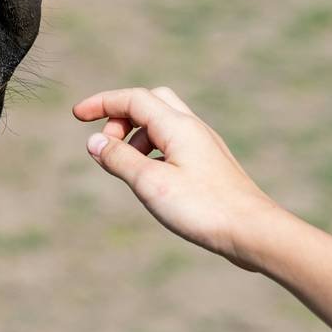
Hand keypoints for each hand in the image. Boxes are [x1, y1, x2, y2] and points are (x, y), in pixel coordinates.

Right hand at [72, 87, 282, 270]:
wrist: (254, 232)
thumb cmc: (203, 208)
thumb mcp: (150, 183)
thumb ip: (119, 159)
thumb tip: (94, 142)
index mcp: (177, 126)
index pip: (132, 99)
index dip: (101, 103)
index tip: (77, 116)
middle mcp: (192, 128)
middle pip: (150, 101)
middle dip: (121, 115)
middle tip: (107, 144)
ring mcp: (203, 145)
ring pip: (162, 122)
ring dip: (136, 136)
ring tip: (126, 168)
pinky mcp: (209, 164)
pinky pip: (173, 142)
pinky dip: (152, 150)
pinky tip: (150, 179)